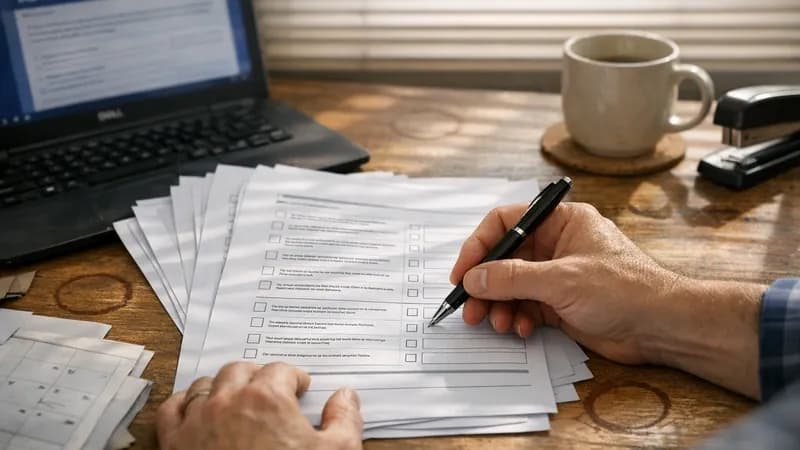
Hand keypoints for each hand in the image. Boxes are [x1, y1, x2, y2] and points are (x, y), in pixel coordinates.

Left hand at [157, 362, 362, 449]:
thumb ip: (344, 419)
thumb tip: (346, 396)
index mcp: (267, 397)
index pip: (281, 370)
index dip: (294, 378)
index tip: (300, 389)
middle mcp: (228, 401)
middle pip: (241, 370)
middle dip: (258, 376)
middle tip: (271, 390)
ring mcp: (197, 421)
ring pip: (205, 385)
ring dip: (222, 386)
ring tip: (236, 398)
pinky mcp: (175, 444)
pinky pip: (172, 410)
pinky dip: (184, 404)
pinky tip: (195, 409)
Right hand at [451, 202, 764, 397]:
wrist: (662, 327)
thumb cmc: (625, 289)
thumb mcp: (562, 279)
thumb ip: (512, 277)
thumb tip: (473, 277)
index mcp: (561, 221)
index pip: (506, 223)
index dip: (479, 246)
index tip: (463, 273)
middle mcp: (556, 244)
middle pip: (505, 259)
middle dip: (486, 284)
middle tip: (470, 307)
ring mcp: (557, 275)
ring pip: (512, 286)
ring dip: (499, 305)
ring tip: (496, 323)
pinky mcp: (560, 303)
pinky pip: (526, 306)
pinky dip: (517, 318)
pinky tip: (520, 329)